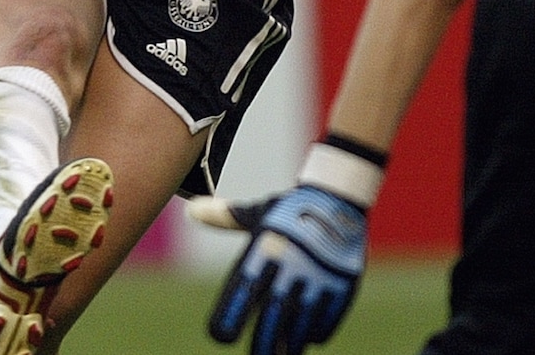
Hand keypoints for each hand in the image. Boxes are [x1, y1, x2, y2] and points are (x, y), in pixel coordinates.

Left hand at [194, 184, 365, 354]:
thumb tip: (192, 210)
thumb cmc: (290, 209)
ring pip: (302, 320)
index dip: (230, 314)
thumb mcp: (258, 212)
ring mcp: (319, 274)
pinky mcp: (343, 282)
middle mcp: (291, 262)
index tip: (219, 336)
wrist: (339, 195)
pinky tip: (309, 338)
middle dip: (264, 341)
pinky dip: (318, 331)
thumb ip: (225, 218)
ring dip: (291, 343)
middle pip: (274, 312)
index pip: (243, 287)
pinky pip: (329, 315)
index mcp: (266, 246)